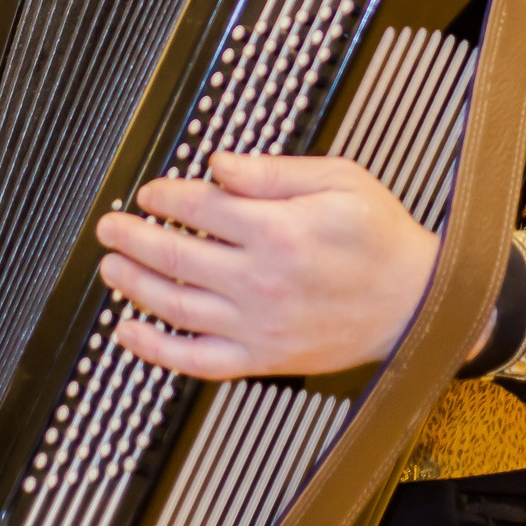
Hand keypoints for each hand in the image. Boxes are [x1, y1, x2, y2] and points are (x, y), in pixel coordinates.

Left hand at [96, 153, 447, 379]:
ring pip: (176, 307)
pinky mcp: (263, 358)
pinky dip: (156, 350)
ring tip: (110, 267)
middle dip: (133, 237)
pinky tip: (129, 331)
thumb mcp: (339, 180)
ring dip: (134, 285)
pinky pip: (196, 361)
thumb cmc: (381, 238)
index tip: (149, 191)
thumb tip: (218, 165)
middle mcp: (262, 281)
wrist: (416, 303)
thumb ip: (272, 172)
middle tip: (110, 226)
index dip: (165, 196)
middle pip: (176, 256)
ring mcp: (259, 325)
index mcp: (278, 230)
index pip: (200, 208)